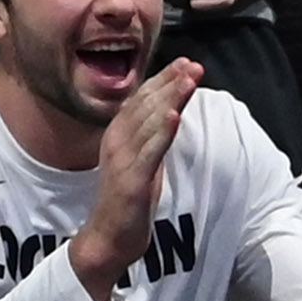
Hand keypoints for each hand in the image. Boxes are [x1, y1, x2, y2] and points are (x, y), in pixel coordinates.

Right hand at [70, 61, 200, 296]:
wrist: (109, 237)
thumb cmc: (129, 198)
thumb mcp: (142, 159)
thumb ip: (151, 136)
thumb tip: (170, 112)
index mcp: (118, 134)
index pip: (142, 99)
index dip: (163, 79)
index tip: (185, 63)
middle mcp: (116, 141)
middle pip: (146, 105)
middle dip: (170, 83)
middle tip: (192, 65)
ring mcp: (123, 160)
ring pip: (148, 123)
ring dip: (169, 99)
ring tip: (188, 80)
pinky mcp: (131, 180)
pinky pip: (149, 152)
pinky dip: (162, 133)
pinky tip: (174, 116)